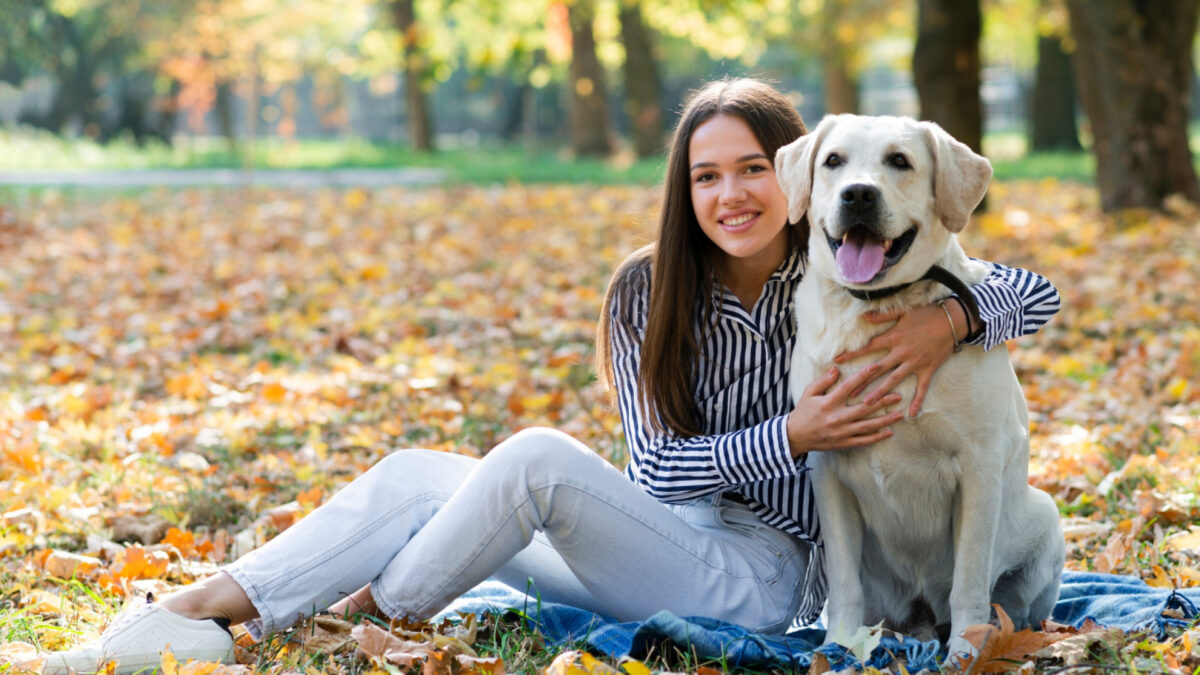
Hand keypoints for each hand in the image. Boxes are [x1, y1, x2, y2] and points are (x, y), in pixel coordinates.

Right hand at [787, 364, 904, 456]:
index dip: (863, 375)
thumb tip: (837, 368)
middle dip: (882, 401)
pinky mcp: (843, 443)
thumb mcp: (809, 393)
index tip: (876, 367)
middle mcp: (837, 417)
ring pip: (867, 426)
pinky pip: (863, 441)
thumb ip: (823, 381)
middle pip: (864, 408)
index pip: (848, 386)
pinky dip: (877, 437)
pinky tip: (889, 432)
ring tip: (900, 415)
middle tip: (898, 395)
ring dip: (885, 420)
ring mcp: (841, 432)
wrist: (794, 436)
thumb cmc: (803, 412)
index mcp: (828, 403)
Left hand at [834, 302, 964, 416]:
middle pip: (878, 369)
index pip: (868, 347)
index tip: (837, 360)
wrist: (952, 320)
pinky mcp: (928, 369)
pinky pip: (922, 388)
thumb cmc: (926, 313)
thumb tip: (863, 316)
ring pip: (894, 380)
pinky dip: (917, 401)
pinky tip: (911, 414)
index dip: (852, 353)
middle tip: (848, 393)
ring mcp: (915, 362)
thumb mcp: (903, 311)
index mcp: (894, 337)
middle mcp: (902, 352)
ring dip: (880, 392)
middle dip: (862, 381)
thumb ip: (882, 315)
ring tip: (867, 404)